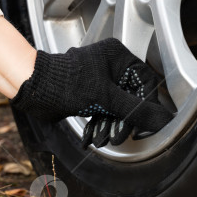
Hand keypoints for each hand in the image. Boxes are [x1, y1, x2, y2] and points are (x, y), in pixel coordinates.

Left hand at [10, 38, 172, 147]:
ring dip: (108, 126)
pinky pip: (100, 110)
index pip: (145, 83)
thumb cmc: (64, 84)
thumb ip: (135, 110)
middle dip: (122, 120)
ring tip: (103, 139)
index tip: (146, 124)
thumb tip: (162, 119)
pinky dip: (97, 124)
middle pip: (129, 97)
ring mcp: (97, 79)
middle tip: (120, 136)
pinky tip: (92, 137)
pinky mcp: (86, 93)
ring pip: (113, 106)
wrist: (33, 89)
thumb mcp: (105, 99)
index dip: (147, 106)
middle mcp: (110, 65)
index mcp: (118, 57)